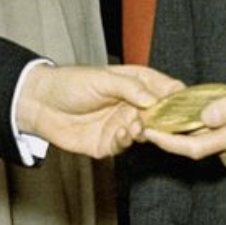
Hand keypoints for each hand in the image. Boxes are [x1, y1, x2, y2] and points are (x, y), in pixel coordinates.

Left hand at [17, 64, 180, 157]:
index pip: (167, 90)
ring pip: (147, 133)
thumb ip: (130, 88)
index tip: (186, 105)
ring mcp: (123, 125)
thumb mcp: (102, 78)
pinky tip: (121, 133)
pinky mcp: (110, 143)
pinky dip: (127, 141)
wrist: (39, 104)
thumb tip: (154, 99)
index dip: (178, 98)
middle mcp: (134, 105)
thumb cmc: (70, 83)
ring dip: (145, 131)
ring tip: (138, 127)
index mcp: (138, 83)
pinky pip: (126, 145)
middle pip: (162, 116)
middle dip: (166, 121)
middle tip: (166, 123)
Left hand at [144, 76, 225, 176]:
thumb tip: (204, 117)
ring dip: (198, 135)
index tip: (148, 131)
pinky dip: (211, 139)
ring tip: (203, 113)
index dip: (168, 142)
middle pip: (198, 148)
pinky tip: (218, 126)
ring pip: (208, 150)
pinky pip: (219, 152)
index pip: (195, 147)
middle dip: (178, 135)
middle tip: (161, 118)